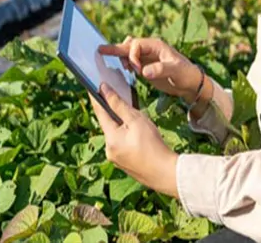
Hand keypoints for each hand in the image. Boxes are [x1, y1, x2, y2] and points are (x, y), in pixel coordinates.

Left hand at [89, 83, 178, 198]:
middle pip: (108, 124)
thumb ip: (118, 104)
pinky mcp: (124, 164)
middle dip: (114, 112)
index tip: (93, 85)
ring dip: (123, 126)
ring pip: (116, 135)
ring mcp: (116, 159)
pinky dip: (127, 137)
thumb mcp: (136, 120)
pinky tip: (140, 136)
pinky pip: (122, 145)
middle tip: (120, 98)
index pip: (99, 112)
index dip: (96, 97)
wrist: (167, 174)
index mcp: (110, 138)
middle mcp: (109, 150)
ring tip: (137, 120)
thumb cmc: (153, 146)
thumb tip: (104, 90)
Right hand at [98, 37, 201, 102]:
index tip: (137, 70)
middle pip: (128, 46)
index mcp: (156, 45)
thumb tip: (144, 71)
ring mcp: (146, 57)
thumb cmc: (186, 74)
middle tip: (100, 50)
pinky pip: (130, 61)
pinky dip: (124, 63)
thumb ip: (160, 69)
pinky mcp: (145, 66)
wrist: (191, 83)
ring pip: (128, 52)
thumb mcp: (175, 71)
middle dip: (115, 48)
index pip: (136, 45)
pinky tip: (121, 69)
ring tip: (112, 62)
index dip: (133, 56)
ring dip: (120, 56)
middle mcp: (149, 49)